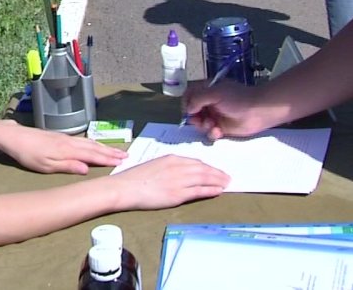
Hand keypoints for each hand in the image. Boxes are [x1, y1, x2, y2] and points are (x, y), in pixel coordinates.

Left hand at [0, 120, 125, 174]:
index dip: (108, 160)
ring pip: (90, 143)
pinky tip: (97, 144)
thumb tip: (87, 169)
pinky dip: (95, 143)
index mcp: (68, 151)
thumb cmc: (28, 155)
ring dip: (105, 147)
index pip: (93, 156)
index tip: (123, 162)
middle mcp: (71, 142)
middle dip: (111, 152)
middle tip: (127, 155)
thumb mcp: (45, 166)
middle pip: (95, 147)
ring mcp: (66, 138)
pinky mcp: (61, 136)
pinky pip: (84, 140)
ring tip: (116, 150)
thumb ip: (67, 166)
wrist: (15, 137)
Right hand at [109, 155, 228, 209]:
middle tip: (227, 177)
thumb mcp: (155, 165)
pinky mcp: (177, 194)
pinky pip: (199, 191)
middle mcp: (178, 167)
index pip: (195, 162)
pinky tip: (218, 191)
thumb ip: (169, 167)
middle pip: (203, 169)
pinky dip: (211, 190)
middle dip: (217, 173)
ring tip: (227, 184)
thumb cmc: (135, 178)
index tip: (215, 170)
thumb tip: (180, 173)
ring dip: (218, 181)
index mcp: (171, 158)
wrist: (125, 187)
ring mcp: (179, 180)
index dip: (208, 167)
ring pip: (204, 178)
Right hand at [182, 79, 271, 140]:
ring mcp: (215, 116)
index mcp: (208, 90)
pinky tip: (218, 132)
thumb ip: (198, 98)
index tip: (188, 110)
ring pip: (200, 124)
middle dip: (194, 117)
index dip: (186, 102)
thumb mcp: (216, 93)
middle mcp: (210, 103)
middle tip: (199, 121)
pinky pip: (210, 133)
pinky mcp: (221, 128)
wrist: (257, 112)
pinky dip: (212, 133)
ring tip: (211, 125)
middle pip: (192, 111)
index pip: (190, 94)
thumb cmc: (237, 98)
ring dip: (203, 126)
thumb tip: (189, 110)